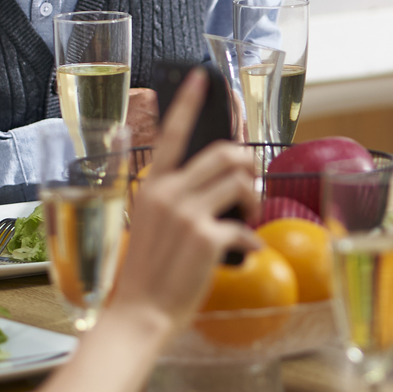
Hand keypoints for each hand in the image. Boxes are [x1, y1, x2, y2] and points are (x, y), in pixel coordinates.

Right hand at [110, 71, 258, 323]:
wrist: (138, 313)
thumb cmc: (146, 275)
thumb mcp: (150, 226)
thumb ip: (174, 203)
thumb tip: (213, 191)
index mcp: (152, 187)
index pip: (172, 134)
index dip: (188, 103)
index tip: (201, 78)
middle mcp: (169, 193)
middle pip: (226, 153)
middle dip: (249, 165)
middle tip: (250, 185)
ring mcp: (188, 214)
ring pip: (241, 182)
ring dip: (254, 200)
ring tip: (247, 218)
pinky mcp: (207, 237)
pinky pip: (246, 227)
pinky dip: (251, 241)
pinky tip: (244, 254)